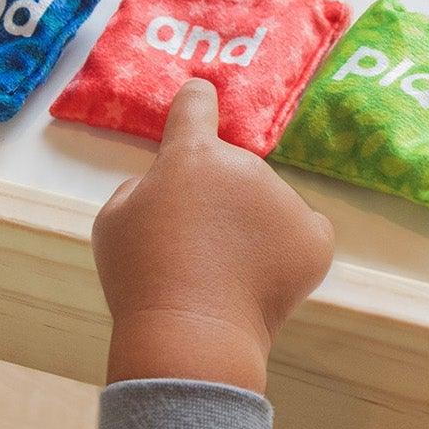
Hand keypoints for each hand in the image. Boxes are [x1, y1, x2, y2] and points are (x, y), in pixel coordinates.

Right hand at [92, 79, 334, 393]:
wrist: (192, 333)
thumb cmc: (141, 277)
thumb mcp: (113, 220)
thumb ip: (142, 188)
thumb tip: (167, 186)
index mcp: (192, 156)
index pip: (197, 106)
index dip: (196, 103)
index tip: (201, 96)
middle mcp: (244, 165)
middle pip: (232, 169)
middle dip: (217, 197)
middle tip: (195, 246)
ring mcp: (285, 199)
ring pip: (266, 203)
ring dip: (251, 225)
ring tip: (226, 272)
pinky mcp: (315, 236)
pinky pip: (303, 230)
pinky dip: (289, 248)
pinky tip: (263, 274)